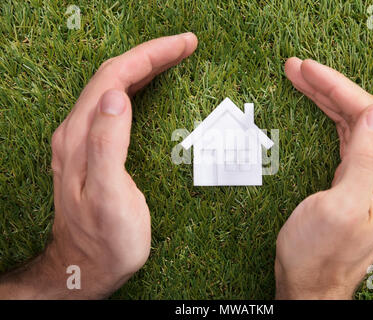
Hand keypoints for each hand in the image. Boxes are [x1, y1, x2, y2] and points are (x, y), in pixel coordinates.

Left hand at [0, 33, 197, 298]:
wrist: (87, 266)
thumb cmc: (105, 239)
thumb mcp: (108, 197)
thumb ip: (107, 145)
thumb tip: (115, 95)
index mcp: (81, 137)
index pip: (114, 78)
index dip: (149, 55)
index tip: (184, 45)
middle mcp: (77, 132)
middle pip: (113, 76)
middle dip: (150, 54)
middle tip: (186, 46)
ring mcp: (83, 140)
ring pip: (113, 88)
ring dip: (144, 67)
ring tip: (173, 58)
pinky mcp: (93, 150)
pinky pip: (114, 106)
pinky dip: (137, 88)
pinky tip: (149, 88)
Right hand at [275, 58, 372, 298]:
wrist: (310, 285)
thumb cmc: (319, 253)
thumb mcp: (342, 206)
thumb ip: (365, 158)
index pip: (370, 114)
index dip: (337, 87)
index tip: (307, 69)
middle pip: (362, 115)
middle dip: (328, 87)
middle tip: (297, 67)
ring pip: (352, 124)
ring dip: (326, 98)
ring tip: (300, 78)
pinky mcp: (356, 182)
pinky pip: (345, 139)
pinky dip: (328, 118)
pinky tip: (318, 106)